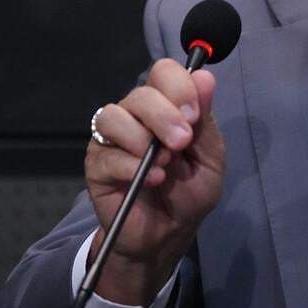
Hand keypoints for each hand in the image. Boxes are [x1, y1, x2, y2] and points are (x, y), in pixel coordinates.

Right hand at [84, 58, 225, 304]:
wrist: (168, 234)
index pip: (163, 72)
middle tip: (182, 143)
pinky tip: (150, 180)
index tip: (194, 115)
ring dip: (143, 139)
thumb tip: (205, 76)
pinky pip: (106, 153)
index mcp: (166, 106)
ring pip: (114, 116)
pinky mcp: (96, 164)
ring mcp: (113, 138)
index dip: (179, 86)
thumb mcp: (210, 158)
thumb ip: (205, 120)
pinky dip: (131, 166)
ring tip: (163, 165)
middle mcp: (136, 115)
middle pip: (141, 93)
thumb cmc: (189, 193)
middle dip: (165, 116)